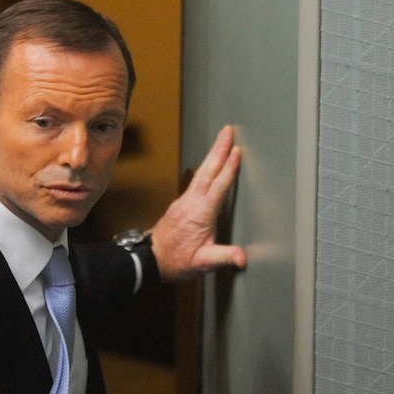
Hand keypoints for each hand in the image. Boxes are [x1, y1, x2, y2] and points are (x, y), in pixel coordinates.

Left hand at [150, 125, 246, 281]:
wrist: (151, 260)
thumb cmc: (177, 261)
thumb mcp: (202, 263)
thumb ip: (223, 257)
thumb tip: (243, 258)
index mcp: (200, 214)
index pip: (217, 187)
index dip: (228, 169)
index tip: (237, 152)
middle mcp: (191, 203)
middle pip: (208, 171)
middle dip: (219, 150)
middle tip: (228, 131)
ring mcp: (185, 201)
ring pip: (201, 172)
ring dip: (212, 154)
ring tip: (222, 138)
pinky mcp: (181, 203)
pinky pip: (196, 179)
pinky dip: (206, 166)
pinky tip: (210, 162)